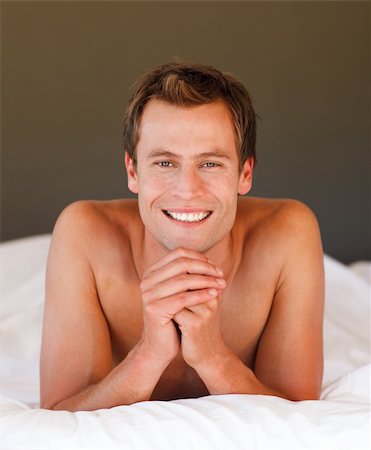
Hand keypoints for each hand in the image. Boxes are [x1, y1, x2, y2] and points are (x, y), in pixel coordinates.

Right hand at [139, 248, 225, 365]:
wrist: (160, 346)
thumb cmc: (173, 317)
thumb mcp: (179, 292)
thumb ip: (188, 276)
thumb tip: (210, 260)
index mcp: (152, 273)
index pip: (178, 253)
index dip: (199, 257)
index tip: (215, 266)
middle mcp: (147, 281)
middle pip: (181, 264)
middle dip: (205, 268)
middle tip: (221, 274)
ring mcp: (148, 295)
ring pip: (184, 280)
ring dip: (206, 280)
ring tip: (221, 284)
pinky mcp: (154, 309)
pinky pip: (183, 298)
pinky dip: (201, 295)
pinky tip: (214, 296)